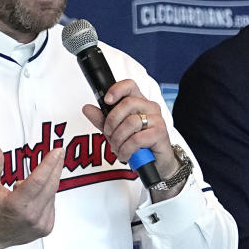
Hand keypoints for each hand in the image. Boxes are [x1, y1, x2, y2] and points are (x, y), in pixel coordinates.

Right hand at [0, 142, 64, 248]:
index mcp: (16, 205)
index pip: (38, 180)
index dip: (49, 163)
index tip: (57, 151)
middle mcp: (31, 216)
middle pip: (50, 185)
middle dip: (56, 167)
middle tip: (58, 153)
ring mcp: (40, 224)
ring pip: (52, 195)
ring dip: (46, 184)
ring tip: (26, 186)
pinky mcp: (46, 228)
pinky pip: (52, 205)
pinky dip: (46, 196)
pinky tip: (32, 198)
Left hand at [81, 79, 182, 197]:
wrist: (155, 163)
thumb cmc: (136, 144)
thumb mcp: (114, 131)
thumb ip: (101, 119)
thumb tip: (87, 108)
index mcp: (138, 102)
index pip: (129, 85)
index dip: (117, 90)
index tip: (107, 100)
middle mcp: (150, 107)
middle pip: (127, 104)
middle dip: (111, 122)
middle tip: (110, 135)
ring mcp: (157, 120)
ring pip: (130, 122)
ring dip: (118, 139)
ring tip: (118, 148)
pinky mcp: (161, 134)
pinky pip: (137, 139)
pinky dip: (126, 150)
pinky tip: (126, 155)